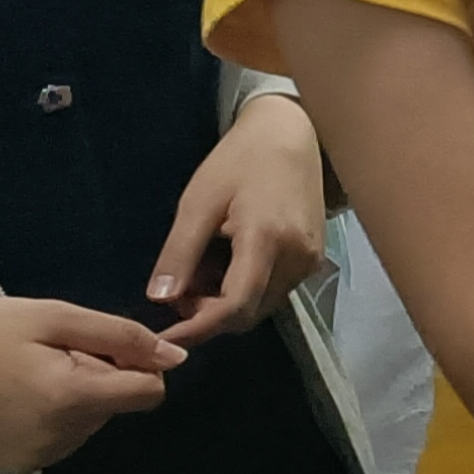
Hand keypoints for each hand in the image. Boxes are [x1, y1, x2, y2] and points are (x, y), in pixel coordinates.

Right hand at [0, 298, 182, 473]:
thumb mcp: (54, 317)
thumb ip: (120, 336)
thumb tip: (176, 359)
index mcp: (71, 400)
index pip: (148, 392)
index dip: (134, 363)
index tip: (97, 346)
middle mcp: (60, 439)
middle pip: (116, 405)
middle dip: (97, 376)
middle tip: (46, 355)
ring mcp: (38, 459)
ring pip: (91, 422)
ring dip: (75, 396)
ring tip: (26, 373)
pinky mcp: (20, 467)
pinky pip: (63, 437)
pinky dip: (53, 415)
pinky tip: (15, 396)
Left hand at [149, 92, 330, 346]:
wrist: (293, 133)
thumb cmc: (240, 160)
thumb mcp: (198, 202)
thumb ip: (180, 254)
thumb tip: (160, 300)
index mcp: (267, 240)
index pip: (234, 306)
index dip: (198, 328)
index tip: (164, 339)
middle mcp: (297, 259)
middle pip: (248, 314)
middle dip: (209, 315)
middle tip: (178, 291)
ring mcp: (310, 261)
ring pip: (261, 306)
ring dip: (225, 304)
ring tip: (200, 271)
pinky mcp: (313, 259)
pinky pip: (273, 292)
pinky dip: (244, 291)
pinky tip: (226, 265)